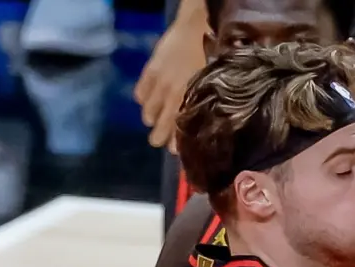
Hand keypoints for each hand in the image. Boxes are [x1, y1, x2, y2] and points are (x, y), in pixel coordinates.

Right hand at [134, 15, 208, 151]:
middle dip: (159, 135)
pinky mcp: (150, 70)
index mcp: (190, 98)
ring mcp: (159, 82)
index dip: (174, 140)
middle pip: (161, 121)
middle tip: (156, 143)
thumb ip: (206, 101)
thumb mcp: (212, 82)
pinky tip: (143, 103)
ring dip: (149, 117)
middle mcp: (172, 93)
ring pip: (148, 108)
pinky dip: (141, 99)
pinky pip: (141, 90)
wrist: (196, 28)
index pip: (179, 126)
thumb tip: (207, 119)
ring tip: (150, 122)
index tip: (172, 151)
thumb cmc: (212, 55)